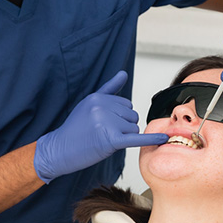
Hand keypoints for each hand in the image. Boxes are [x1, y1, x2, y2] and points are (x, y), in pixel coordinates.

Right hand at [33, 71, 168, 183]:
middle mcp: (102, 107)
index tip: (104, 124)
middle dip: (122, 127)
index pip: (126, 104)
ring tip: (103, 139)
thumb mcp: (89, 104)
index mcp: (98, 97)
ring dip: (123, 136)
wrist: (59, 149)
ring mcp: (106, 123)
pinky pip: (136, 138)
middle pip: (132, 116)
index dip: (119, 117)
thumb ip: (109, 89)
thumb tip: (123, 73)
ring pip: (133, 128)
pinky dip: (151, 139)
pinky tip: (163, 138)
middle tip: (102, 133)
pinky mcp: (111, 140)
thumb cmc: (75, 128)